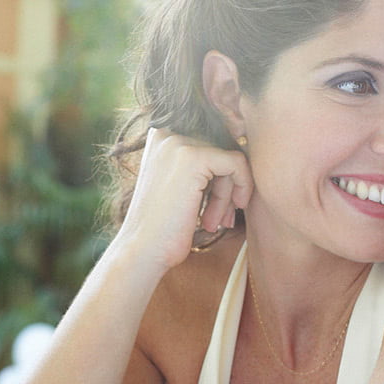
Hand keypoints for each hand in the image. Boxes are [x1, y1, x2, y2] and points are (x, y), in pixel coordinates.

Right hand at [118, 128, 253, 272]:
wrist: (142, 250)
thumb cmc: (163, 227)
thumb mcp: (179, 186)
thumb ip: (200, 165)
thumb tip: (242, 145)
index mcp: (161, 136)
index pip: (210, 144)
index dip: (220, 176)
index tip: (218, 205)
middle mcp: (167, 133)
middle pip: (220, 150)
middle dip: (226, 187)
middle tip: (219, 218)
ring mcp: (179, 143)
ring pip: (229, 158)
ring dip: (229, 194)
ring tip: (216, 222)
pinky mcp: (194, 157)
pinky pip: (236, 163)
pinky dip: (241, 187)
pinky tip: (224, 216)